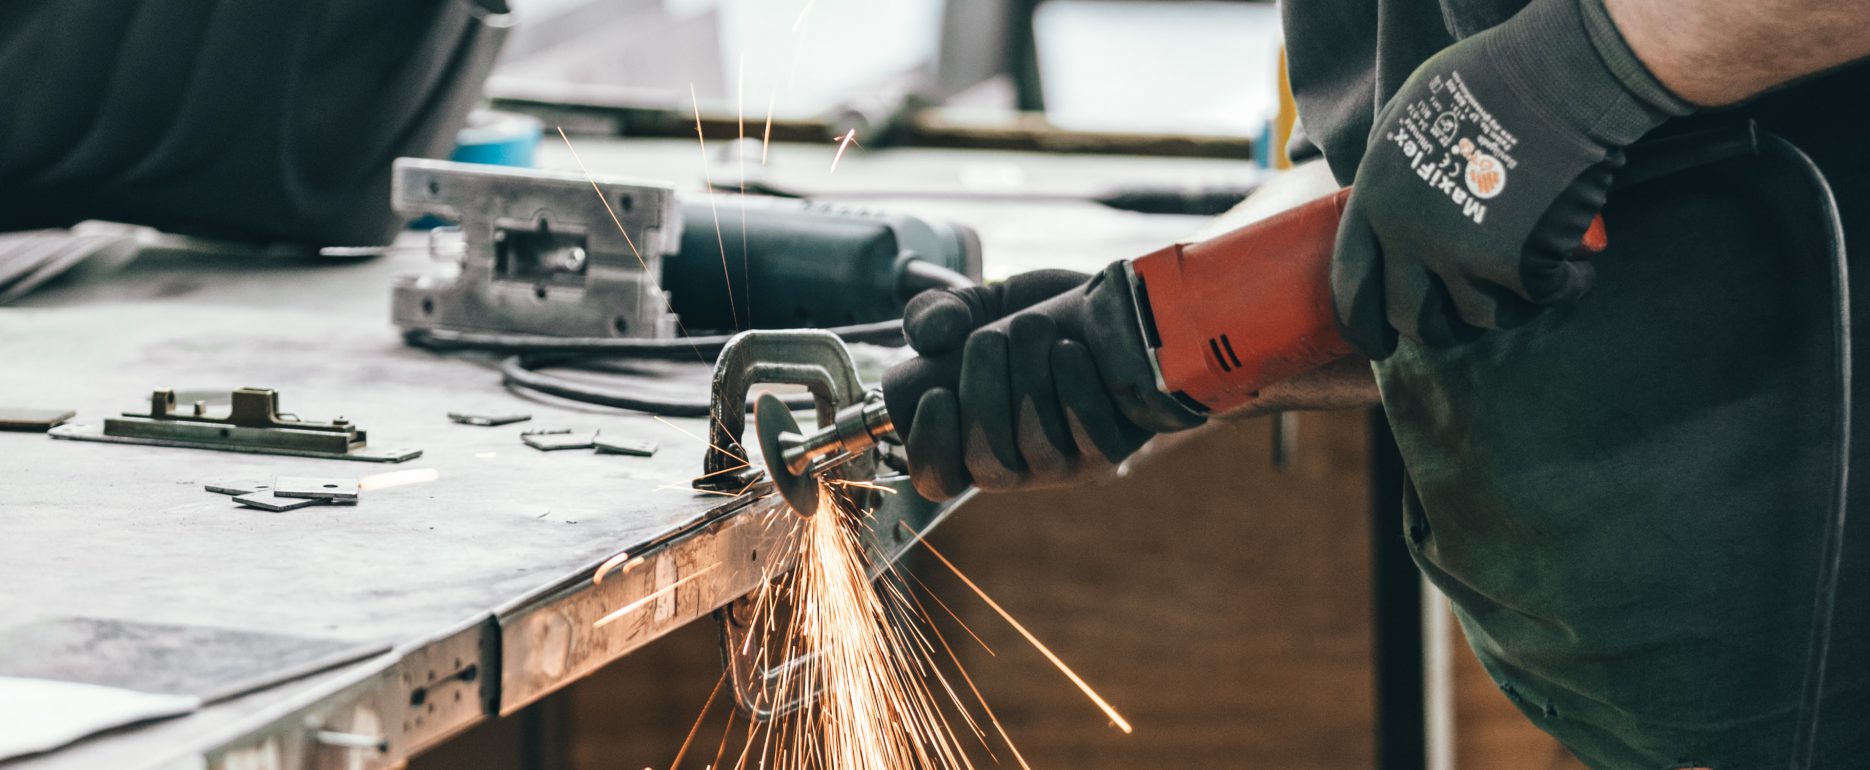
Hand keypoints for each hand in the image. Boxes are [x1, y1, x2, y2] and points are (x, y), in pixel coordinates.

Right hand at [885, 264, 1204, 500]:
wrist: (1112, 308)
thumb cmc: (1036, 319)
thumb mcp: (978, 307)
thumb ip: (935, 314)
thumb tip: (928, 336)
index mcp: (964, 440)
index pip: (936, 480)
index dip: (929, 447)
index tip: (937, 393)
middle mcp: (1012, 465)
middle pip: (985, 461)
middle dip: (982, 392)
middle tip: (988, 338)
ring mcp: (1062, 465)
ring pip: (1037, 445)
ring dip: (1029, 377)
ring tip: (1032, 326)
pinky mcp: (1107, 450)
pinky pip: (1088, 433)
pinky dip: (1074, 385)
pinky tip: (1069, 348)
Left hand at [1331, 0, 1688, 357]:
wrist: (1552, 77)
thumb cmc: (1484, 82)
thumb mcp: (1406, 120)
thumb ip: (1393, 176)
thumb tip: (1391, 212)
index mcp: (1374, 200)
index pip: (1351, 283)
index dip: (1363, 323)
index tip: (1380, 344)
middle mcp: (1408, 236)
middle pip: (1413, 317)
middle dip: (1441, 329)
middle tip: (1464, 324)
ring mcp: (1461, 254)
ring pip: (1481, 318)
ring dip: (1509, 308)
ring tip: (1527, 281)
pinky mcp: (1518, 263)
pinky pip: (1545, 299)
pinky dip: (1567, 287)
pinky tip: (1578, 269)